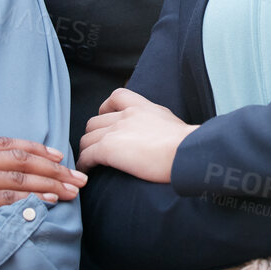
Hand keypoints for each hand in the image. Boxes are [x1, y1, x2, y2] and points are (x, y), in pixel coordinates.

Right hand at [0, 137, 86, 242]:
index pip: (7, 145)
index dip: (37, 148)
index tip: (58, 155)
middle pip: (20, 159)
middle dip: (54, 167)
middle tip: (78, 176)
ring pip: (17, 178)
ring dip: (49, 185)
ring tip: (71, 192)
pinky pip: (0, 200)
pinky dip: (26, 201)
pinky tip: (44, 205)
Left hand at [78, 89, 196, 181]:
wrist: (185, 151)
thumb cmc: (186, 143)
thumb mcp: (171, 123)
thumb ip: (156, 123)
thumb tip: (159, 135)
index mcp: (142, 107)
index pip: (116, 97)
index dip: (105, 109)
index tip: (106, 119)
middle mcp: (126, 115)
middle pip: (95, 121)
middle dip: (93, 135)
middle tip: (97, 148)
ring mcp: (115, 131)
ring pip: (87, 139)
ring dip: (86, 150)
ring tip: (90, 163)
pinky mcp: (108, 149)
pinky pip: (86, 156)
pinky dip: (84, 164)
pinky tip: (87, 172)